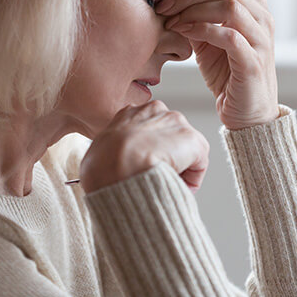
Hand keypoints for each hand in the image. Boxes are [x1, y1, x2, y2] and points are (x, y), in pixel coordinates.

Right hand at [79, 100, 208, 193]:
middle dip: (166, 157)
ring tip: (164, 183)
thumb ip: (111, 154)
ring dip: (178, 167)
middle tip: (156, 177)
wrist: (117, 166)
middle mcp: (155, 111)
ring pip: (184, 150)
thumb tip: (111, 169)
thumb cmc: (101, 165)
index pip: (146, 130)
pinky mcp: (193, 140)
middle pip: (168, 137)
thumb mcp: (98, 153)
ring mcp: (175, 123)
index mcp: (129, 113)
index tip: (144, 168)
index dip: (146, 152)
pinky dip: (191, 179)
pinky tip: (175, 185)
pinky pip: (198, 165)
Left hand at [155, 0, 278, 129]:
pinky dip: (202, 30)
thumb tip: (169, 1)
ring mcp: (261, 40)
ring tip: (171, 22)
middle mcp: (262, 19)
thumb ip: (195, 19)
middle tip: (164, 6)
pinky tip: (183, 33)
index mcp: (254, 8)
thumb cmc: (227, 74)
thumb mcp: (206, 41)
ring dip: (194, 11)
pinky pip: (229, 36)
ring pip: (230, 6)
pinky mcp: (254, 62)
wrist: (246, 113)